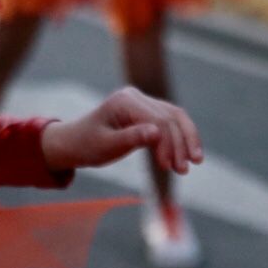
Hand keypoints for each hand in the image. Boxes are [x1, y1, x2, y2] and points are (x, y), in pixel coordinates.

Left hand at [41, 87, 203, 175]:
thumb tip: (157, 133)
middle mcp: (135, 97)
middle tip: (183, 170)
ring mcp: (142, 102)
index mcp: (124, 101)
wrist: (74, 142)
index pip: (157, 120)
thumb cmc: (86, 145)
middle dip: (180, 144)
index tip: (168, 167)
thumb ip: (131, 138)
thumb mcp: (106, 146)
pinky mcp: (147, 112)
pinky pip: (171, 122)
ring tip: (193, 164)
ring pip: (175, 117)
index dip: (167, 144)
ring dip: (186, 140)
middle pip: (170, 117)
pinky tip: (187, 155)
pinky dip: (181, 138)